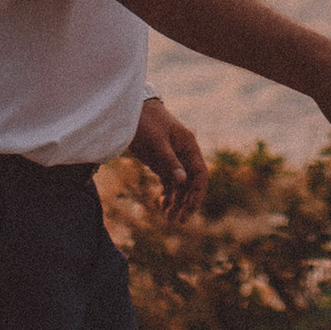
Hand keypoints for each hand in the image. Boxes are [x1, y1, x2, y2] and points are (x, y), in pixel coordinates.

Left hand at [129, 93, 208, 219]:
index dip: (197, 194)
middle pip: (191, 183)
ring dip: (177, 201)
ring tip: (169, 217)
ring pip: (180, 184)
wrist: (130, 109)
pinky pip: (169, 181)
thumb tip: (183, 181)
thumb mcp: (156, 142)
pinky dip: (168, 193)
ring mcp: (173, 158)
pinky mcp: (161, 161)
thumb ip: (169, 161)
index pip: (200, 174)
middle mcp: (184, 153)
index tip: (189, 209)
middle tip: (178, 220)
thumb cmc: (145, 122)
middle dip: (187, 202)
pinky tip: (163, 205)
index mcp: (188, 146)